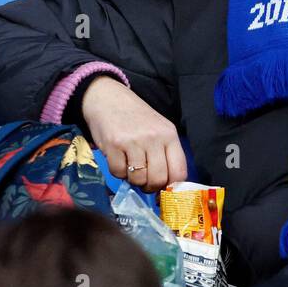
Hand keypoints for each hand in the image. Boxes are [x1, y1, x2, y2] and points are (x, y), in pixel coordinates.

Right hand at [81, 76, 187, 192]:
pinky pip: (118, 173)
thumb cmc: (136, 118)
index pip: (179, 172)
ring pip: (138, 179)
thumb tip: (168, 186)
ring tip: (131, 167)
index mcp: (169, 135)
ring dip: (133, 179)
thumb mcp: (158, 130)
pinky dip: (118, 172)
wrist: (108, 98)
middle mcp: (154, 138)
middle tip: (144, 181)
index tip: (163, 188)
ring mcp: (133, 141)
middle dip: (150, 187)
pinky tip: (119, 159)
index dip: (171, 187)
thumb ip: (166, 154)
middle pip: (158, 179)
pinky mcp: (113, 144)